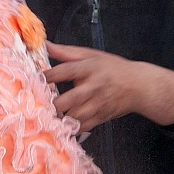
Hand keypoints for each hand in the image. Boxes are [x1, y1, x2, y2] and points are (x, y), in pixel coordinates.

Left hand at [44, 41, 173, 131]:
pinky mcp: (101, 117)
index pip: (64, 71)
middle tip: (38, 105)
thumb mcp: (91, 55)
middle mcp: (93, 87)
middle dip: (52, 104)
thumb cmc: (112, 68)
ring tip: (46, 117)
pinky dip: (69, 129)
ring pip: (74, 116)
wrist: (139, 86)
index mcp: (89, 68)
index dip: (47, 76)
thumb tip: (44, 45)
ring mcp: (98, 104)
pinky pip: (82, 127)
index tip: (34, 80)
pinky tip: (60, 126)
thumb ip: (66, 52)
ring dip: (59, 118)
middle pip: (68, 99)